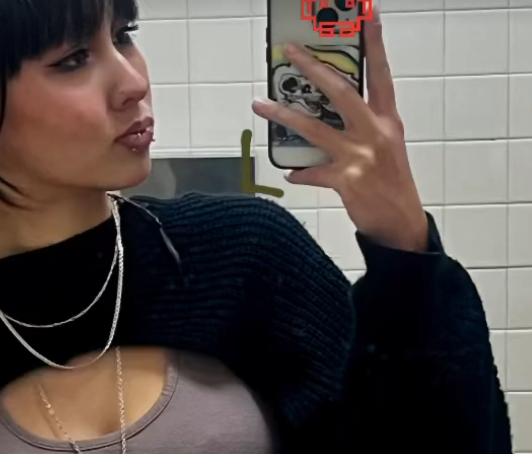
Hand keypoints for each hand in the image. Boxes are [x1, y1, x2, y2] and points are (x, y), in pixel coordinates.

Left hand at [252, 7, 428, 252]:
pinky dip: (300, 173)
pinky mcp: (347, 180)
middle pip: (341, 92)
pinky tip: (291, 173)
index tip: (368, 14)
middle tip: (291, 52)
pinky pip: (313, 173)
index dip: (375, 43)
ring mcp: (360, 156)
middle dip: (314, 69)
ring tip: (260, 105)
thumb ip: (362, 129)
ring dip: (284, 116)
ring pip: (315, 128)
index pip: (381, 74)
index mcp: (387, 121)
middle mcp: (375, 133)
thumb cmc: (391, 184)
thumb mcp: (386, 148)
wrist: (401, 223)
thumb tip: (327, 120)